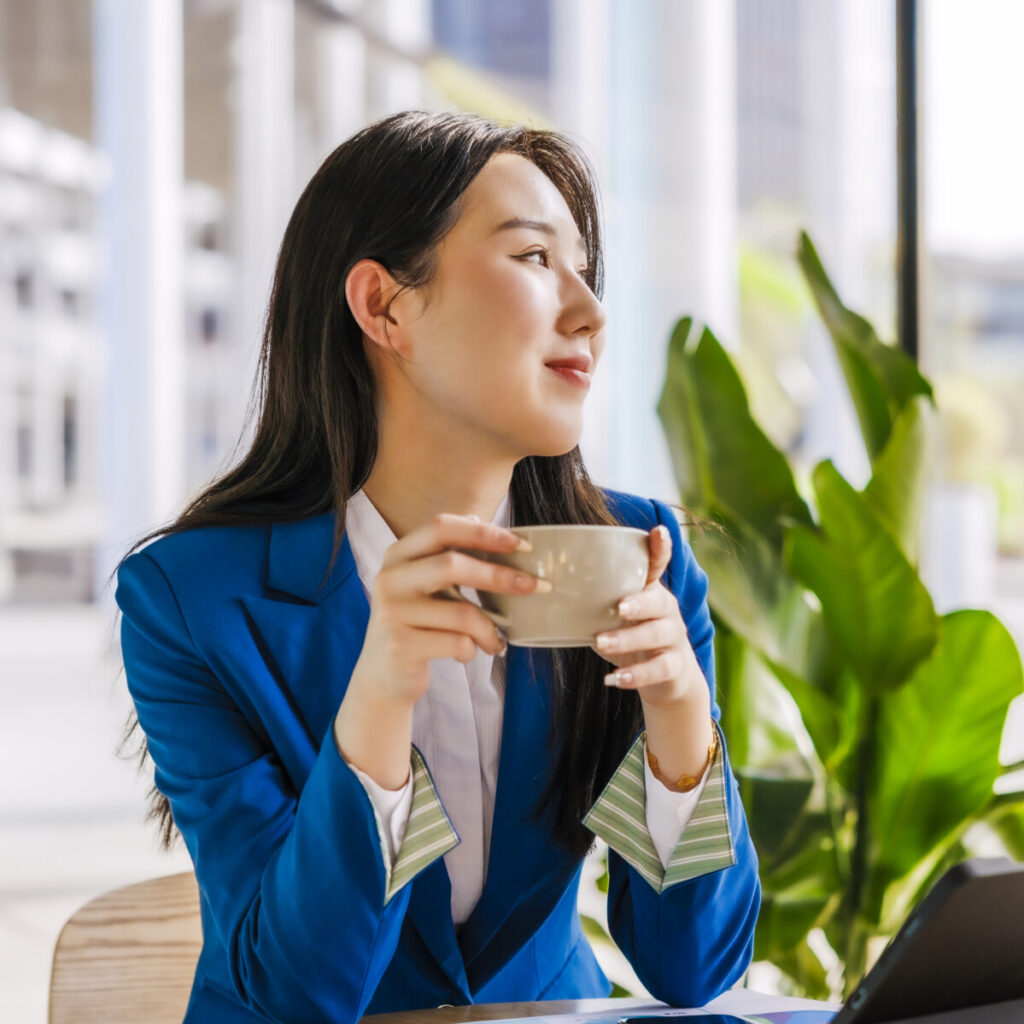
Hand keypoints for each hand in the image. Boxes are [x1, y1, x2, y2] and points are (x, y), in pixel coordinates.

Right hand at [349, 514, 547, 708]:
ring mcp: (392, 613)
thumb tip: (497, 532)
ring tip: (496, 639)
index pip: (442, 527)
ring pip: (462, 613)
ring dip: (490, 629)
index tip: (521, 544)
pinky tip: (475, 652)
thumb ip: (450, 558)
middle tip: (534, 586)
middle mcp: (390, 579)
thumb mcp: (425, 585)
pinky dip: (476, 649)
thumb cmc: (416, 623)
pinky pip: (458, 643)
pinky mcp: (401, 647)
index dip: (483, 533)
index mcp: (398, 554)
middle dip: (500, 575)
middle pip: (452, 565)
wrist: (384, 675)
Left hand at [591, 524, 706, 710]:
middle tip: (619, 607)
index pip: (658, 564)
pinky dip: (636, 674)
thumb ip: (595, 601)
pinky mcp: (675, 666)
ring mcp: (674, 637)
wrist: (669, 679)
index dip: (660, 548)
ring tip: (600, 643)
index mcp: (650, 590)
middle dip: (639, 603)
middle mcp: (666, 609)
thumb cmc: (633, 636)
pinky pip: (659, 669)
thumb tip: (543, 589)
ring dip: (627, 639)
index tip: (658, 531)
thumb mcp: (616, 616)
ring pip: (656, 634)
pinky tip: (616, 679)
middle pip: (658, 600)